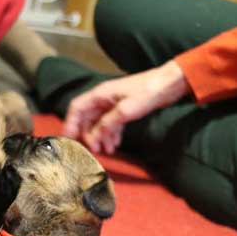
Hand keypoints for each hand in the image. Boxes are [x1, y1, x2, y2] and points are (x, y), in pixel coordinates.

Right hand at [62, 60, 189, 153]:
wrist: (169, 84)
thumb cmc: (148, 92)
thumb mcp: (125, 110)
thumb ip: (107, 124)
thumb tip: (94, 137)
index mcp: (100, 94)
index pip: (77, 108)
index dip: (70, 123)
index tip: (67, 139)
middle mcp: (104, 98)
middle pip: (87, 117)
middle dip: (87, 134)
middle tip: (91, 150)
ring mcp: (113, 103)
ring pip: (100, 122)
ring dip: (100, 137)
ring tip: (106, 151)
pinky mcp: (124, 108)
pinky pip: (111, 123)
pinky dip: (111, 134)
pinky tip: (115, 144)